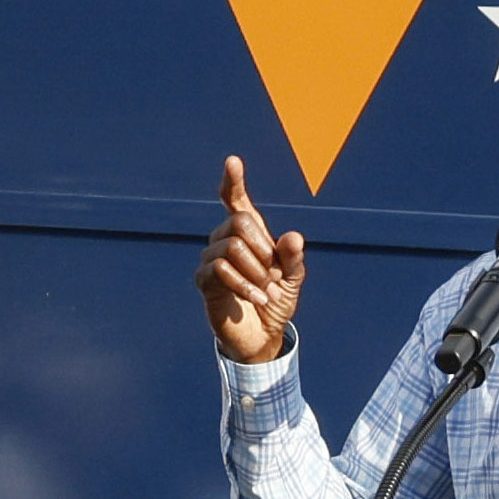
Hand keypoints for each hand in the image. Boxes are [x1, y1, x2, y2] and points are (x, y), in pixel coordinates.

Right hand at [199, 156, 308, 364]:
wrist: (262, 337)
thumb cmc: (275, 302)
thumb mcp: (293, 280)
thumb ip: (293, 258)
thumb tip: (293, 237)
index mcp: (248, 235)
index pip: (235, 202)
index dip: (234, 182)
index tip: (233, 161)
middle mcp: (225, 240)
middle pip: (239, 221)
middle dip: (262, 247)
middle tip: (273, 274)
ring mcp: (212, 260)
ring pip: (231, 246)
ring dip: (255, 271)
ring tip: (266, 291)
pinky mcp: (205, 281)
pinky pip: (221, 270)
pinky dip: (244, 285)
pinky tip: (258, 298)